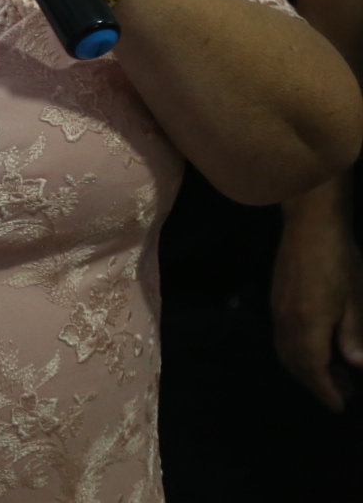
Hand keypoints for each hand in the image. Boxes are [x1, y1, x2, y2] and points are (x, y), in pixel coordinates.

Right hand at [273, 188, 362, 411]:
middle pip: (295, 364)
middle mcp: (287, 322)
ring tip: (334, 373)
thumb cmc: (339, 261)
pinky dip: (298, 352)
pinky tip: (318, 347)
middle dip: (316, 383)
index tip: (340, 406)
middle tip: (343, 392)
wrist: (310, 226)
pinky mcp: (277, 299)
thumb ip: (353, 335)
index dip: (325, 390)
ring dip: (306, 368)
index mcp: (308, 324)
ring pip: (286, 351)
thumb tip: (356, 367)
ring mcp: (278, 310)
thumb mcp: (356, 300)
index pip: (313, 369)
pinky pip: (283, 337)